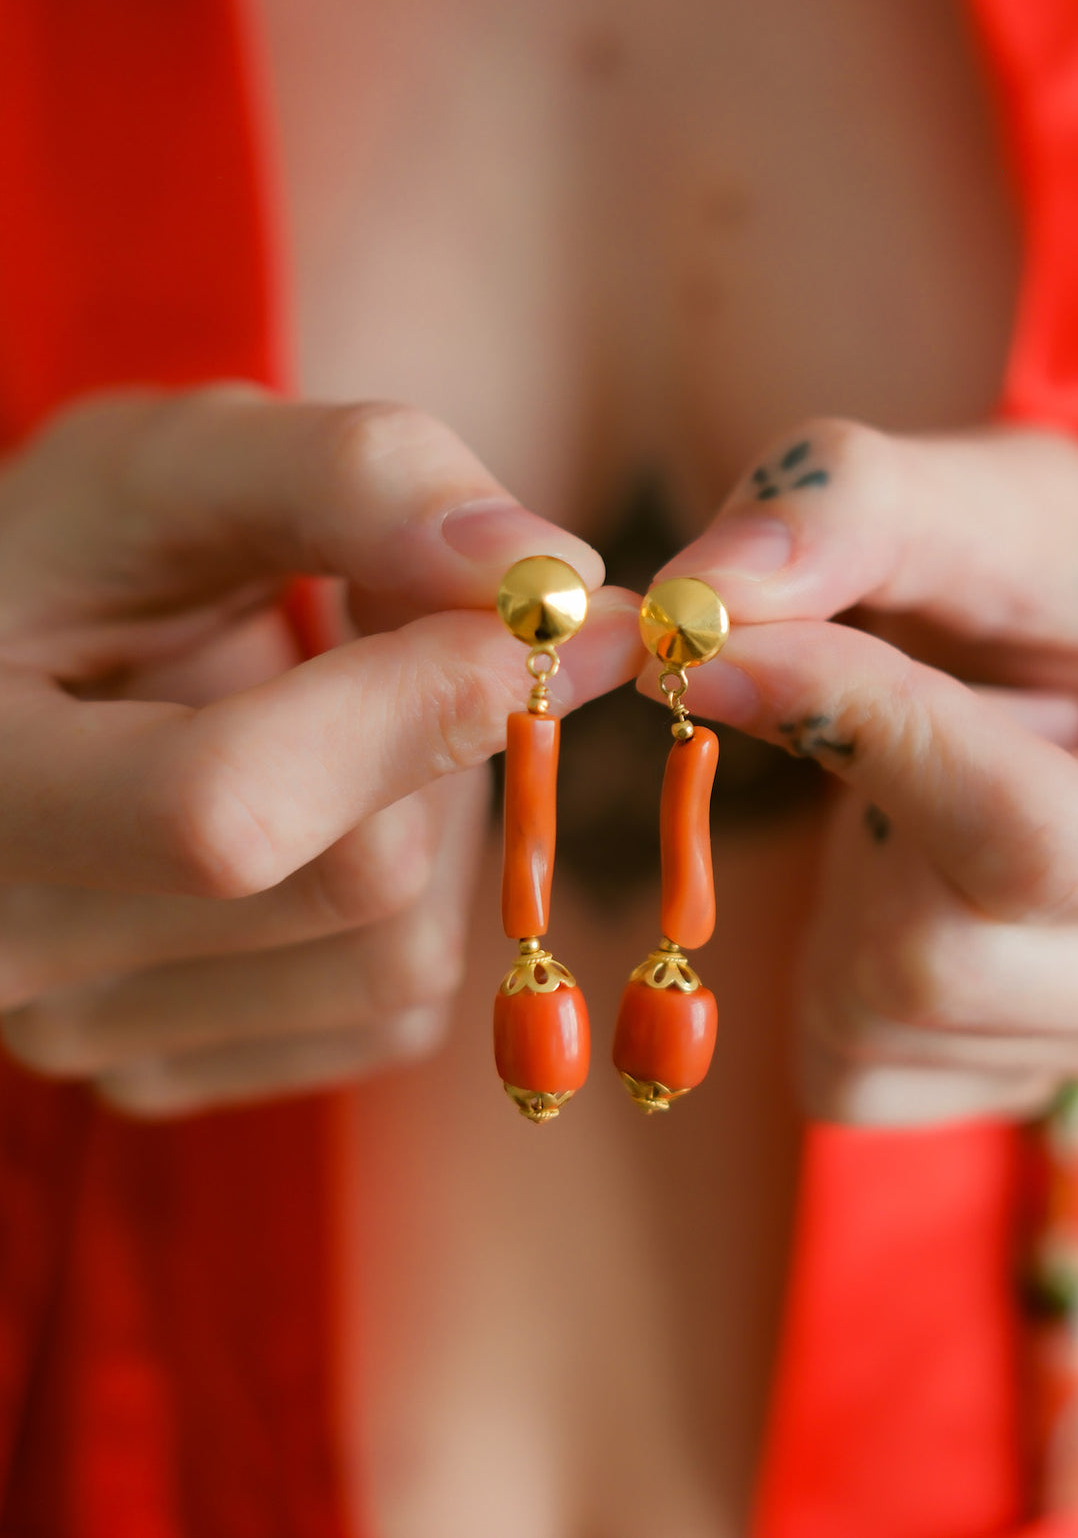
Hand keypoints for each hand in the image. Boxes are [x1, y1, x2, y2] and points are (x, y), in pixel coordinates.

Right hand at [0, 384, 638, 1113]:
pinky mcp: (169, 1078)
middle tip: (392, 624)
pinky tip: (328, 809)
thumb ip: (352, 480)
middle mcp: (3, 947)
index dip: (417, 706)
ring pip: (404, 956)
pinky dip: (417, 894)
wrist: (5, 683)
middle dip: (435, 727)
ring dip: (437, 811)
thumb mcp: (175, 468)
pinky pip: (397, 1010)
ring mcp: (82, 1037)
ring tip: (337, 713)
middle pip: (358, 882)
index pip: (228, 807)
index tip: (542, 617)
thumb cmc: (73, 558)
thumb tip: (554, 569)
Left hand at [648, 419, 1077, 1124]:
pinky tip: (913, 876)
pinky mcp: (1018, 1085)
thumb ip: (858, 506)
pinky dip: (829, 959)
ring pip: (884, 1011)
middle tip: (904, 722)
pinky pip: (847, 1066)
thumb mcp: (1003, 504)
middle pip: (940, 958)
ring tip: (933, 794)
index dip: (854, 732)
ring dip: (847, 875)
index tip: (719, 648)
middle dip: (861, 816)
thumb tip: (695, 596)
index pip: (1032, 839)